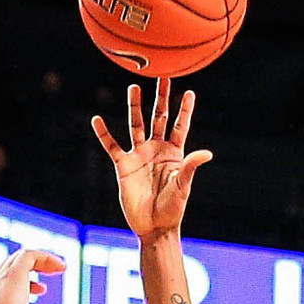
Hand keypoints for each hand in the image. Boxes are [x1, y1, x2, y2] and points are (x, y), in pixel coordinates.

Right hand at [0, 246, 64, 303]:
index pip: (5, 283)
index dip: (25, 284)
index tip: (40, 289)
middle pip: (12, 265)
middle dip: (32, 267)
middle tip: (51, 272)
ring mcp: (2, 276)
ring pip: (21, 257)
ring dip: (42, 259)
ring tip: (60, 267)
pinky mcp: (14, 272)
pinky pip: (31, 255)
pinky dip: (46, 258)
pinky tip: (61, 267)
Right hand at [91, 79, 212, 243]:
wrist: (154, 226)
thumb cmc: (172, 208)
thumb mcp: (183, 186)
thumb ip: (191, 167)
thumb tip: (206, 153)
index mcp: (174, 152)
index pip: (180, 125)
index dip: (185, 109)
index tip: (189, 91)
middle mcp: (156, 149)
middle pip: (159, 117)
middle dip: (161, 97)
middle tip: (162, 76)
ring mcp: (139, 155)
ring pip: (136, 125)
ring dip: (135, 107)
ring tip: (133, 88)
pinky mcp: (124, 166)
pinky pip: (112, 146)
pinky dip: (104, 134)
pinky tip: (97, 120)